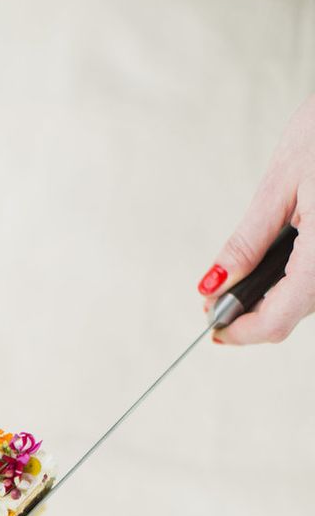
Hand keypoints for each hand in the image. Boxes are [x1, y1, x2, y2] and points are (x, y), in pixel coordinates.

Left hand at [197, 95, 314, 344]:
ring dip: (272, 302)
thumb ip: (246, 242)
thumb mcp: (281, 183)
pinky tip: (272, 266)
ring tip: (237, 283)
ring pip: (307, 302)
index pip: (276, 320)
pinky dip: (293, 283)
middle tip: (214, 301)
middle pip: (292, 317)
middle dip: (251, 318)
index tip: (211, 328)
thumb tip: (213, 285)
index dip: (239, 332)